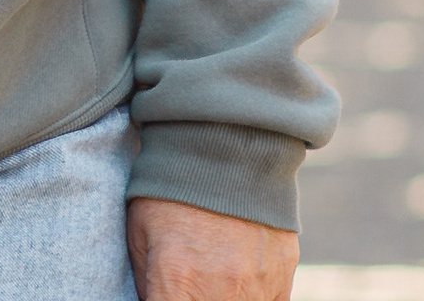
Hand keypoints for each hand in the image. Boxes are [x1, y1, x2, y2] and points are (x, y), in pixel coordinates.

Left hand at [126, 196, 295, 300]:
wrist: (223, 139)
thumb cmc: (170, 184)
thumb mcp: (140, 230)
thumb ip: (148, 282)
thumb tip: (155, 300)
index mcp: (178, 281)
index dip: (163, 300)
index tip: (165, 290)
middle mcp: (222, 291)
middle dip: (192, 295)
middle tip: (188, 277)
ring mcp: (257, 288)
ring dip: (223, 294)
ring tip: (210, 269)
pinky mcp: (283, 277)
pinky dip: (251, 295)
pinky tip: (237, 273)